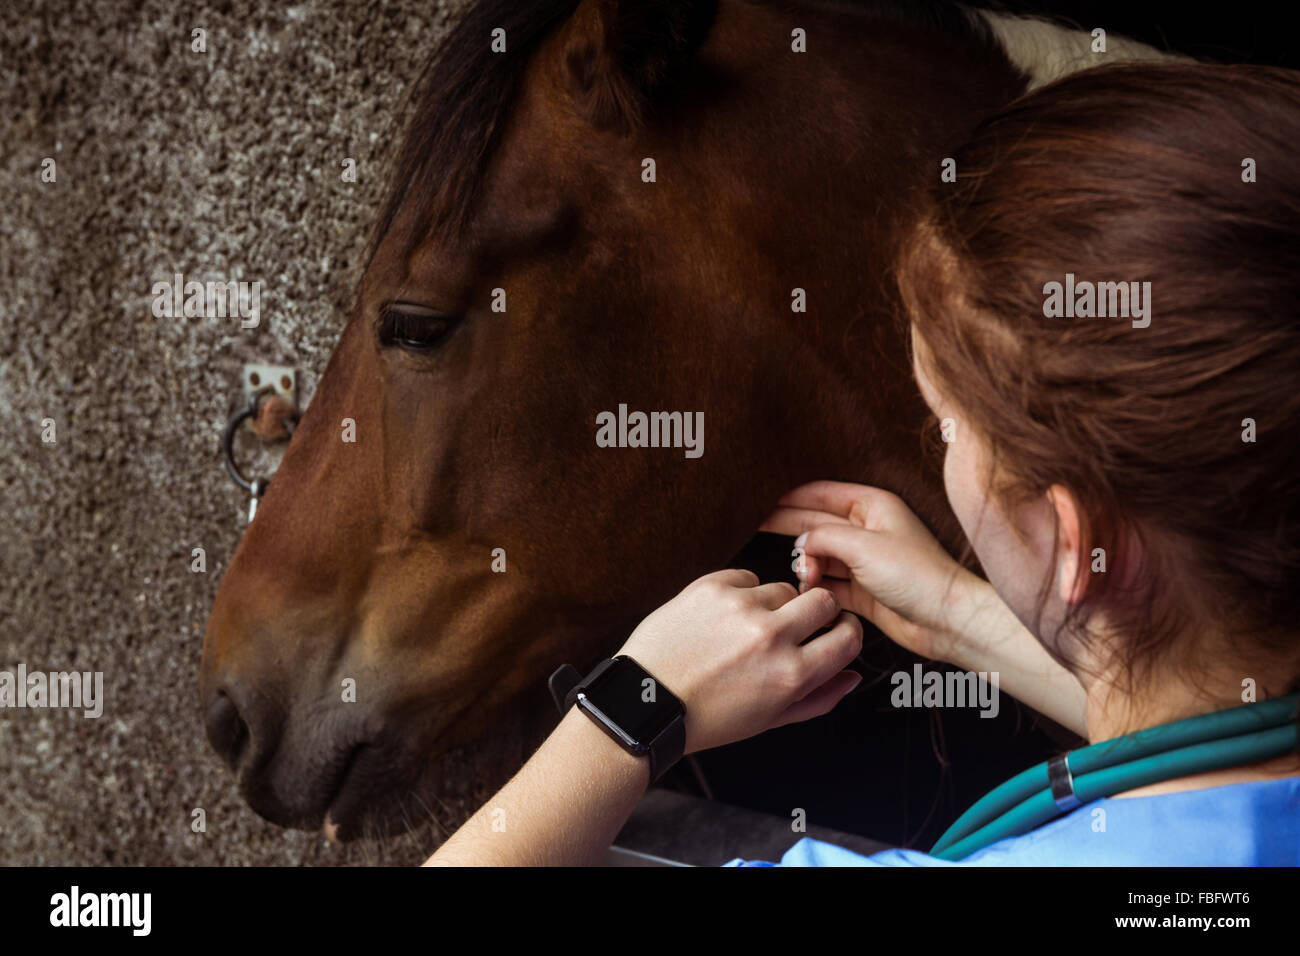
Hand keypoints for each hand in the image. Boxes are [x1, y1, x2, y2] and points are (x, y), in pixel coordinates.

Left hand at [617, 569, 862, 754]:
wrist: (646, 702)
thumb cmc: (707, 717)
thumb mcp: (770, 720)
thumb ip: (819, 697)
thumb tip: (853, 675)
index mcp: (791, 675)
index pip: (848, 638)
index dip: (846, 633)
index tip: (837, 631)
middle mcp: (770, 637)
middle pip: (823, 600)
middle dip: (817, 612)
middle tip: (796, 625)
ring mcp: (740, 607)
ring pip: (783, 588)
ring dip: (773, 605)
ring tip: (744, 632)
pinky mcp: (711, 586)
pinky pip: (746, 577)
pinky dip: (740, 593)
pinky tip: (722, 618)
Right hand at [762, 479, 982, 663]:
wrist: (946, 619)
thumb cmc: (916, 575)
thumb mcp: (862, 546)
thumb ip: (823, 537)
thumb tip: (800, 543)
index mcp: (872, 506)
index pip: (821, 493)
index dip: (791, 497)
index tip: (762, 503)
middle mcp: (867, 530)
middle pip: (817, 523)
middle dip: (791, 529)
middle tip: (757, 528)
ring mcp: (865, 561)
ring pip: (820, 556)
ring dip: (807, 565)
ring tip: (805, 576)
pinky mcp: (863, 590)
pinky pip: (829, 583)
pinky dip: (817, 586)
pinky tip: (810, 590)